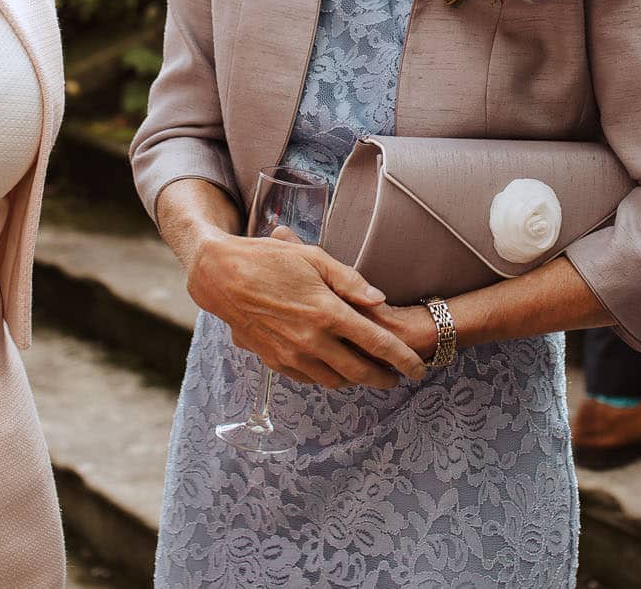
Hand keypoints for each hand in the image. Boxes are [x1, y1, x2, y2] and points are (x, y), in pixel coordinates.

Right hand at [184, 225, 427, 387]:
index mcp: (327, 312)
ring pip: (335, 381)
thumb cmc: (270, 259)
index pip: (377, 344)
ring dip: (357, 382)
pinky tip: (336, 370)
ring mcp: (291, 355)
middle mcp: (311, 340)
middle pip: (360, 371)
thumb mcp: (314, 258)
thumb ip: (350, 281)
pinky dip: (329, 379)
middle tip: (399, 378)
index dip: (403, 359)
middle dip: (385, 378)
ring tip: (370, 374)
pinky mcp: (275, 361)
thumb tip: (379, 300)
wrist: (221, 277)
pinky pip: (309, 380)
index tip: (419, 369)